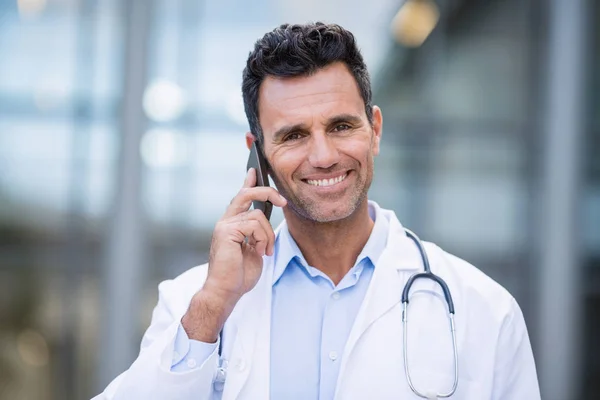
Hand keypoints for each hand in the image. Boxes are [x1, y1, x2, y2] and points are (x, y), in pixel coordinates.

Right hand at [182, 168, 285, 340]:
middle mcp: (226, 221)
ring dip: (267, 235)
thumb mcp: (254, 249)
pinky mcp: (226, 231)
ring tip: (264, 250)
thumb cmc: (239, 275)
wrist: (225, 291)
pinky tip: (259, 251)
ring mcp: (224, 225)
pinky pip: (254, 224)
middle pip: (246, 193)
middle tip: (283, 201)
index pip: (241, 197)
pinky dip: (262, 239)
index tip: (254, 170)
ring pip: (257, 215)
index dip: (248, 182)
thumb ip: (257, 233)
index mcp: (232, 224)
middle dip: (267, 192)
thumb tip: (265, 222)